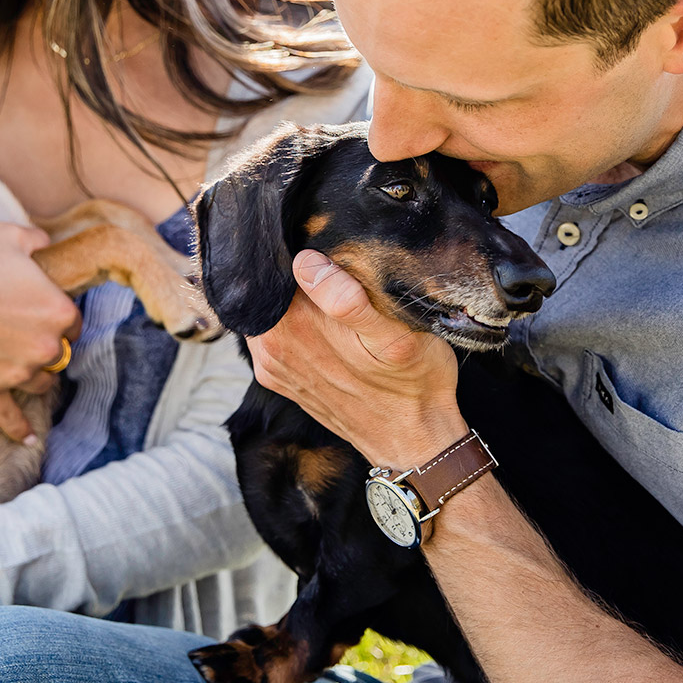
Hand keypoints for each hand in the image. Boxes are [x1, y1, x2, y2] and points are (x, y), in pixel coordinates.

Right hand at [0, 223, 81, 441]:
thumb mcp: (8, 237)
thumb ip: (36, 239)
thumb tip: (47, 242)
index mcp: (58, 312)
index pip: (74, 322)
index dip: (58, 314)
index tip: (43, 308)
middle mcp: (45, 348)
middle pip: (60, 354)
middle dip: (48, 345)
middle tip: (27, 332)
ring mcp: (17, 372)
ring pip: (41, 383)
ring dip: (36, 375)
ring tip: (25, 366)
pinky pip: (9, 416)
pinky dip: (20, 430)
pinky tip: (29, 441)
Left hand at [245, 250, 465, 466]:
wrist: (413, 442)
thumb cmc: (415, 384)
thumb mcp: (397, 337)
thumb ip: (348, 300)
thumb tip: (306, 263)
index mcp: (297, 326)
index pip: (273, 267)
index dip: (293, 247)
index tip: (318, 240)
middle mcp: (274, 346)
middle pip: (267, 287)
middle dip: (290, 269)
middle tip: (329, 260)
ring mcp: (273, 365)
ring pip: (267, 310)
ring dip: (289, 296)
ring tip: (327, 288)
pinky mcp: (279, 379)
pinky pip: (269, 335)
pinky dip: (286, 320)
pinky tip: (319, 320)